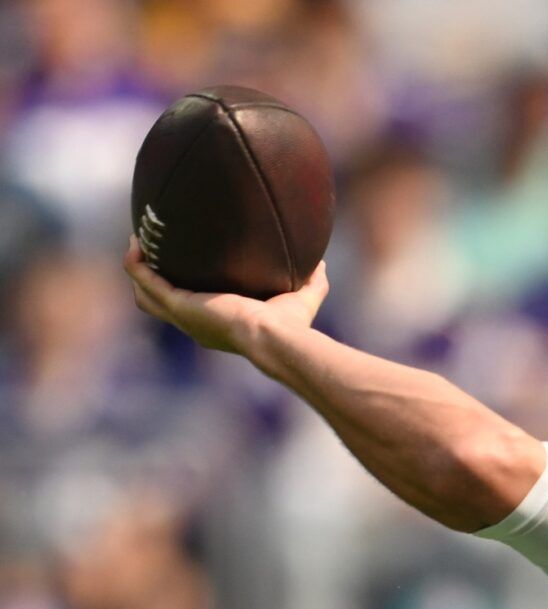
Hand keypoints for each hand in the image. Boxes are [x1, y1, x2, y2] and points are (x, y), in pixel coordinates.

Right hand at [123, 235, 327, 354]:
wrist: (275, 337)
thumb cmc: (290, 327)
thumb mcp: (302, 298)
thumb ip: (312, 281)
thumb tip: (321, 262)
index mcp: (218, 322)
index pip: (194, 308)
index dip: (185, 289)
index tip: (185, 267)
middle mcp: (195, 322)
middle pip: (160, 303)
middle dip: (151, 279)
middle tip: (151, 251)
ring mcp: (183, 315)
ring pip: (145, 295)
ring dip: (138, 270)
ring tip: (139, 243)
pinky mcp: (177, 304)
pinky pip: (145, 280)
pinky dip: (137, 264)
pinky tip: (137, 244)